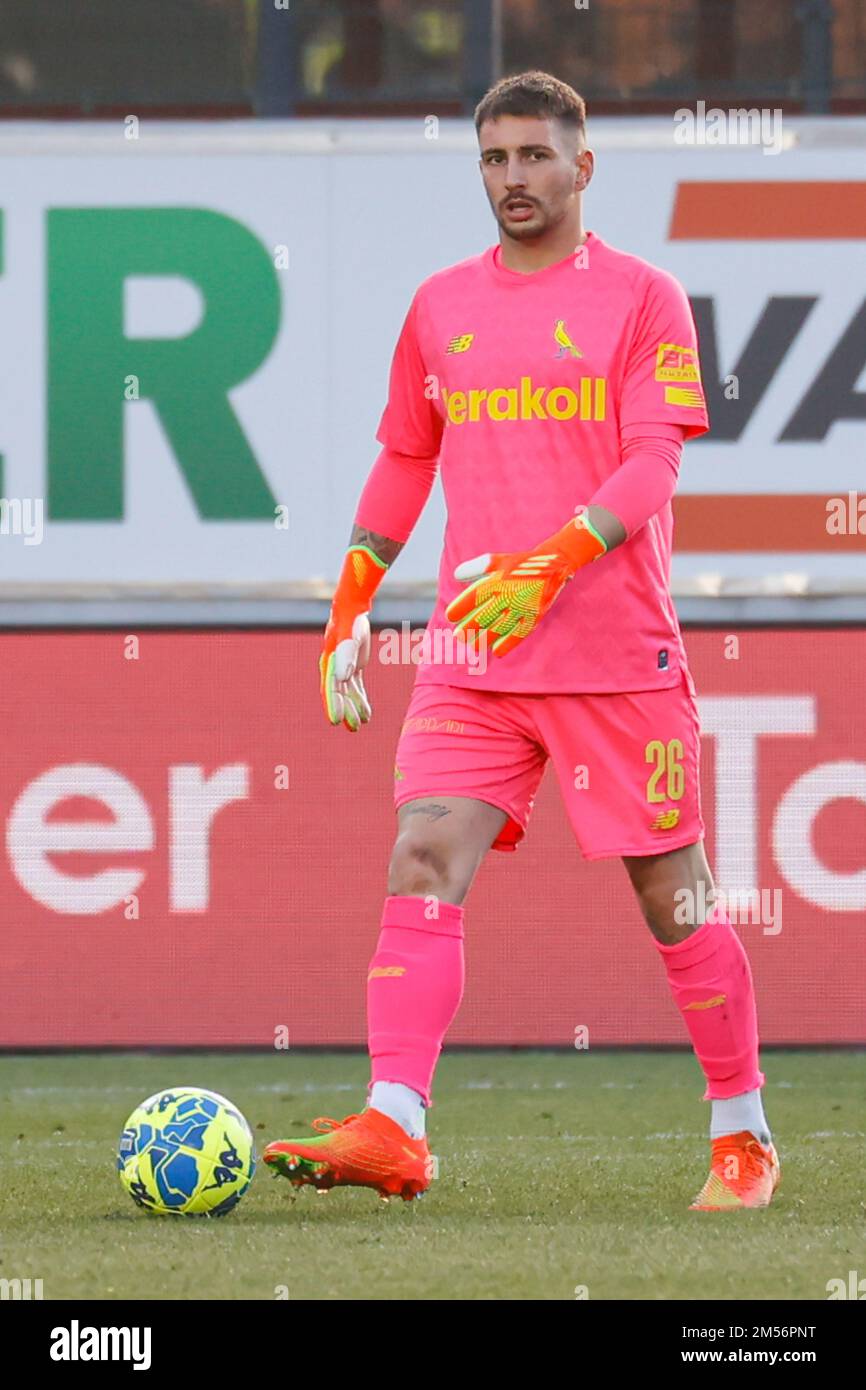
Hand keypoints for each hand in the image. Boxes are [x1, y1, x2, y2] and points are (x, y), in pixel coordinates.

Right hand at [320, 609, 371, 730]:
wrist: (352, 611)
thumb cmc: (349, 624)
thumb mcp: (349, 639)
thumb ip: (346, 657)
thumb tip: (343, 677)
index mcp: (329, 665)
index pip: (330, 690)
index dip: (332, 706)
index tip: (336, 722)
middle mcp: (334, 669)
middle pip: (339, 695)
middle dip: (346, 712)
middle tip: (353, 729)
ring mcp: (344, 669)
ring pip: (349, 693)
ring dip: (355, 708)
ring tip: (362, 724)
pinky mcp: (354, 667)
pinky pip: (357, 687)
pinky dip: (361, 699)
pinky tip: (367, 712)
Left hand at [445, 512, 605, 658]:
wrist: (552, 565)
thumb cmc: (518, 564)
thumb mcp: (496, 560)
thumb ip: (475, 568)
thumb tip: (456, 576)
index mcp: (498, 580)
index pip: (474, 596)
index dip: (461, 607)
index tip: (451, 616)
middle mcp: (509, 594)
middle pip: (485, 615)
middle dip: (469, 627)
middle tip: (458, 636)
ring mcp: (522, 606)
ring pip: (500, 627)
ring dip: (484, 639)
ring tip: (473, 646)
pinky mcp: (534, 615)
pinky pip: (520, 632)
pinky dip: (508, 643)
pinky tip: (496, 651)